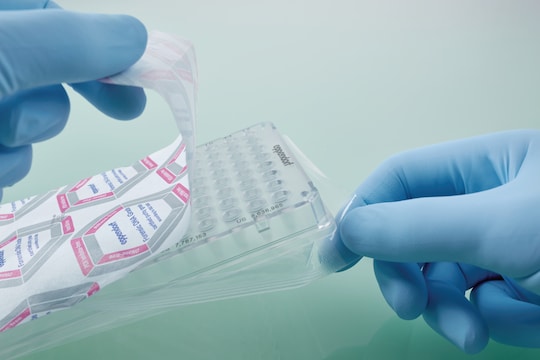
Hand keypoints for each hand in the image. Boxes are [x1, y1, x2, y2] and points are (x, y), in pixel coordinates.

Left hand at [0, 1, 147, 199]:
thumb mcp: (0, 56)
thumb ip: (65, 41)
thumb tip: (134, 36)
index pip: (44, 11)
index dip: (90, 36)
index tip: (133, 67)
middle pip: (44, 63)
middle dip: (79, 88)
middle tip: (130, 109)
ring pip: (26, 114)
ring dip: (28, 132)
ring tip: (2, 137)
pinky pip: (8, 155)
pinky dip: (8, 165)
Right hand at [329, 129, 539, 352]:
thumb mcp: (501, 229)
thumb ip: (420, 227)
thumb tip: (348, 228)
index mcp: (486, 165)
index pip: (402, 179)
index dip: (364, 212)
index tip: (335, 257)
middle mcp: (490, 201)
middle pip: (416, 236)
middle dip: (411, 278)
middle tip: (410, 308)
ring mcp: (506, 246)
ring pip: (447, 280)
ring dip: (455, 311)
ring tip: (475, 336)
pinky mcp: (521, 287)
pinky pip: (483, 306)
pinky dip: (501, 321)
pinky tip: (533, 320)